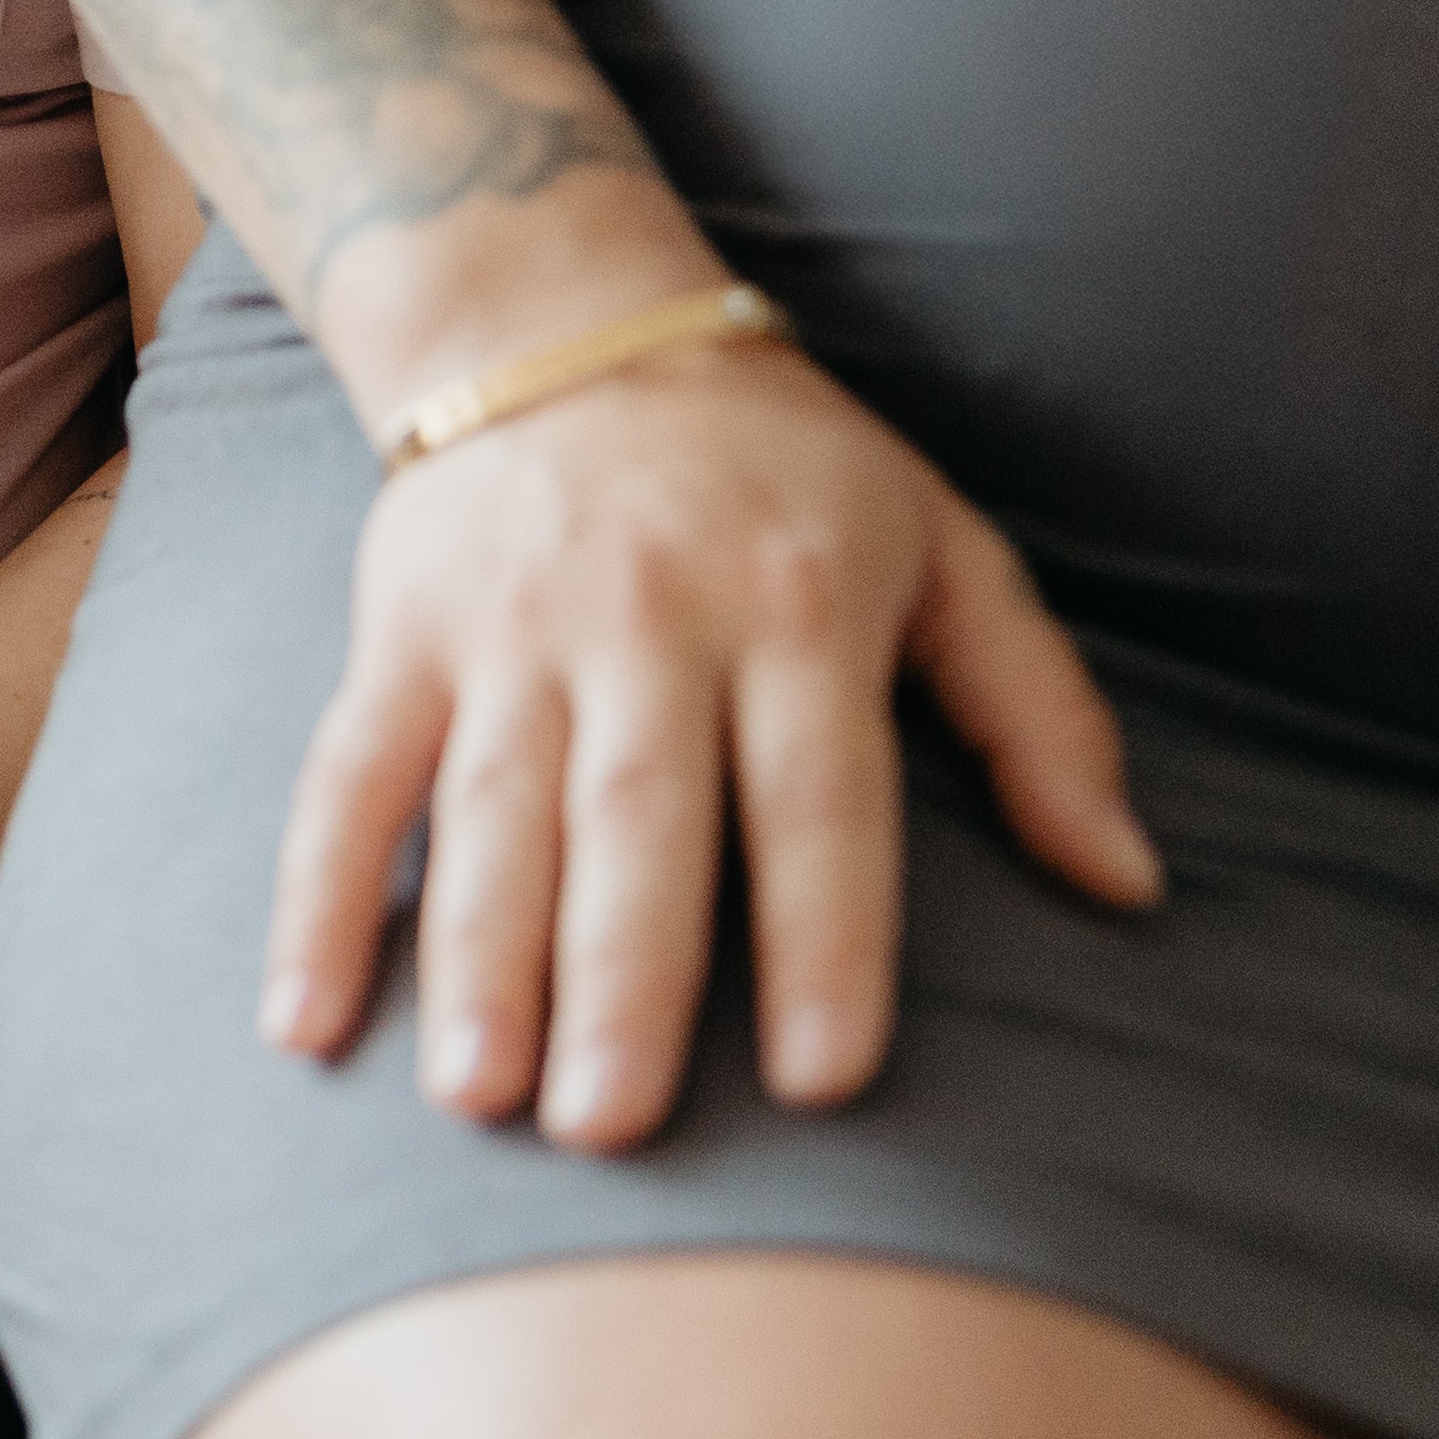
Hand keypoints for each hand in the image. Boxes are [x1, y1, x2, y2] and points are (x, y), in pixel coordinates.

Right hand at [269, 342, 1159, 1151]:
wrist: (560, 312)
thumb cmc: (786, 470)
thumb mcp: (945, 550)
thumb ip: (1039, 715)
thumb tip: (1132, 886)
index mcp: (800, 605)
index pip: (818, 795)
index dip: (825, 935)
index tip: (828, 1079)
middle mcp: (648, 614)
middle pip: (636, 816)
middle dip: (621, 975)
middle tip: (612, 1126)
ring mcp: (509, 624)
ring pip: (490, 807)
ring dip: (475, 957)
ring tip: (479, 1098)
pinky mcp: (400, 627)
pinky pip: (347, 773)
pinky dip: (319, 895)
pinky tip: (306, 1018)